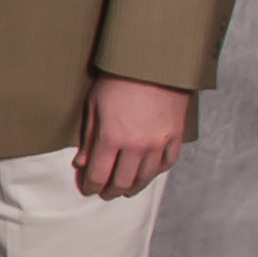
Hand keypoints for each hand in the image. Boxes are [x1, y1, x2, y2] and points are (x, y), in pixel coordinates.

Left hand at [76, 74, 191, 198]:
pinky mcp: (176, 135)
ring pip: (146, 176)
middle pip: (122, 180)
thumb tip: (81, 163)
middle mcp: (137, 145)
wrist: (155, 62)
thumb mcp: (95, 105)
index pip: (99, 174)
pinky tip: (150, 173)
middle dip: (111, 191)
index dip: (91, 185)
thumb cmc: (119, 79)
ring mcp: (159, 142)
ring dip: (134, 186)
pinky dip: (157, 171)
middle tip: (106, 194)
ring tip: (126, 190)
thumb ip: (89, 137)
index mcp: (112, 138)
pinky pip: (168, 162)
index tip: (88, 189)